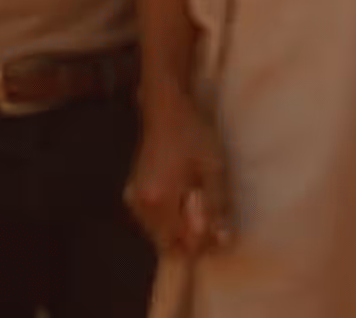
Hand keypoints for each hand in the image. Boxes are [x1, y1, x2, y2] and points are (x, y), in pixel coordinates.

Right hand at [124, 85, 231, 254]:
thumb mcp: (212, 169)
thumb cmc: (193, 136)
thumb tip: (221, 240)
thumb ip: (215, 206)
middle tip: (213, 228)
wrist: (166, 111)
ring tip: (201, 211)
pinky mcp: (133, 192)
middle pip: (166, 241)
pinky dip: (168, 219)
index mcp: (159, 200)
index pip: (180, 241)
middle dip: (190, 241)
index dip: (202, 244)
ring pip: (157, 232)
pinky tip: (185, 204)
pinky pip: (151, 219)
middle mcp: (141, 204)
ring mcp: (134, 199)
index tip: (221, 238)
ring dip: (179, 231)